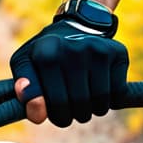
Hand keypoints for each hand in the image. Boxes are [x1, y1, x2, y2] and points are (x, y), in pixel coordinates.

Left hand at [9, 18, 127, 126]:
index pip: (50, 102)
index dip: (49, 113)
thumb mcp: (25, 65)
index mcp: (45, 53)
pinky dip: (109, 101)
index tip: (47, 110)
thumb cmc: (46, 54)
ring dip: (90, 111)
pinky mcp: (118, 53)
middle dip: (69, 115)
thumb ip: (24, 92)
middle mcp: (72, 49)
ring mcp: (97, 50)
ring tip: (81, 98)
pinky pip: (118, 95)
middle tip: (65, 107)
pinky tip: (98, 87)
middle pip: (77, 106)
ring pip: (100, 104)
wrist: (77, 26)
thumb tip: (37, 114)